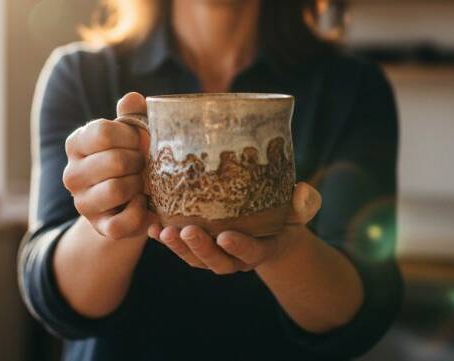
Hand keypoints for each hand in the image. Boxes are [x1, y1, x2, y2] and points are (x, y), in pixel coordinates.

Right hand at [62, 92, 155, 238]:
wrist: (133, 198)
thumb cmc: (132, 156)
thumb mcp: (133, 132)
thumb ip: (132, 114)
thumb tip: (131, 99)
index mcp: (77, 143)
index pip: (102, 132)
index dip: (130, 135)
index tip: (138, 140)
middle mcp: (72, 174)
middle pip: (114, 161)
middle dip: (139, 162)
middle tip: (144, 164)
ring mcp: (82, 202)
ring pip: (117, 190)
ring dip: (139, 185)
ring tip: (142, 182)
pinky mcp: (99, 227)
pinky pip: (121, 223)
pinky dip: (139, 212)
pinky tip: (141, 202)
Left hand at [147, 182, 321, 273]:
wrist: (270, 230)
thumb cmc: (284, 216)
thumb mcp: (298, 211)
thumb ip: (304, 204)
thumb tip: (304, 192)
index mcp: (261, 249)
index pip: (251, 253)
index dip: (239, 248)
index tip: (226, 236)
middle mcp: (235, 258)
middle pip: (216, 262)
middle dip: (200, 249)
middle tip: (187, 231)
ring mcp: (215, 255)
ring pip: (194, 258)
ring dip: (177, 247)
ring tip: (162, 232)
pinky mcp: (197, 246)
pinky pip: (179, 247)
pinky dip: (163, 239)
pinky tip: (148, 226)